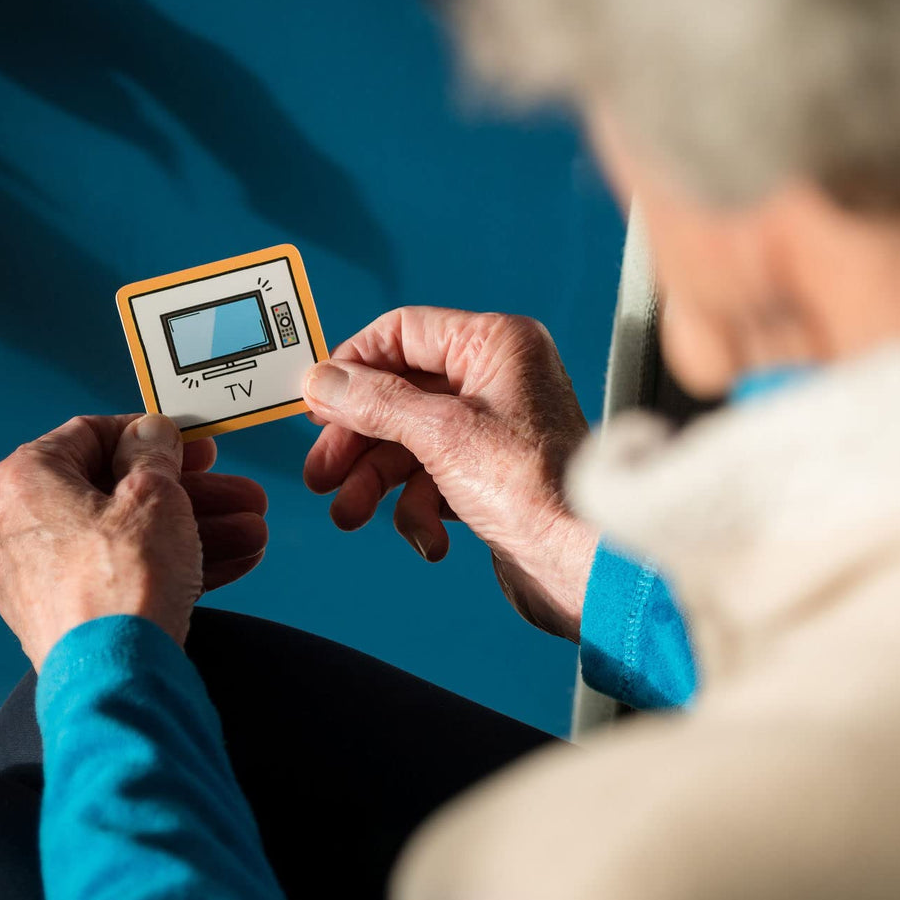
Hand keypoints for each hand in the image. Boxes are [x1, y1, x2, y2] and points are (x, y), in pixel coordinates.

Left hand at [0, 414, 268, 668]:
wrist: (117, 678)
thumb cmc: (125, 577)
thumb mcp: (154, 492)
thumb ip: (154, 452)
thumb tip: (150, 432)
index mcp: (26, 481)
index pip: (88, 435)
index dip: (149, 434)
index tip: (191, 443)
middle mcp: (21, 529)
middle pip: (118, 494)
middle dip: (191, 492)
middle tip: (237, 491)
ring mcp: (42, 580)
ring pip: (130, 539)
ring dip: (196, 530)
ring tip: (253, 532)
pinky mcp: (69, 620)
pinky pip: (126, 578)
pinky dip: (174, 567)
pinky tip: (234, 563)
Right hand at [302, 307, 597, 640]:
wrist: (582, 566)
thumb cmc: (538, 489)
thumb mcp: (440, 433)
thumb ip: (375, 402)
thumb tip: (323, 381)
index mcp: (496, 345)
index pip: (403, 332)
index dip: (354, 366)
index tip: (317, 401)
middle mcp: (496, 380)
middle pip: (396, 393)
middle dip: (356, 439)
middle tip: (323, 472)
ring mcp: (491, 430)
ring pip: (407, 443)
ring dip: (375, 482)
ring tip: (351, 512)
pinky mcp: (487, 477)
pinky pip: (431, 481)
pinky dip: (419, 510)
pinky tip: (429, 537)